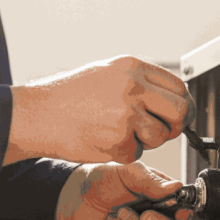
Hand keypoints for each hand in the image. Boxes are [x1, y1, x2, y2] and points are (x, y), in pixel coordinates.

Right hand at [7, 55, 192, 163]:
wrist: (37, 114)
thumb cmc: (67, 96)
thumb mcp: (107, 72)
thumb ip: (139, 82)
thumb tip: (171, 99)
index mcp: (133, 67)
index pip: (178, 87)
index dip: (182, 104)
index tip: (177, 115)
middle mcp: (133, 87)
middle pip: (180, 111)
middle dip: (174, 126)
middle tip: (159, 131)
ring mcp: (127, 113)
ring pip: (160, 135)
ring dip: (146, 141)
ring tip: (120, 133)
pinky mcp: (118, 139)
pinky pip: (137, 152)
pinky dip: (124, 152)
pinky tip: (104, 140)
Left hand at [55, 161, 196, 219]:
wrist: (79, 198)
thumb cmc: (107, 182)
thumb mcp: (129, 173)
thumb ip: (153, 181)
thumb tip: (176, 187)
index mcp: (169, 202)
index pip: (191, 216)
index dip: (189, 217)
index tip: (179, 211)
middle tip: (146, 215)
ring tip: (122, 214)